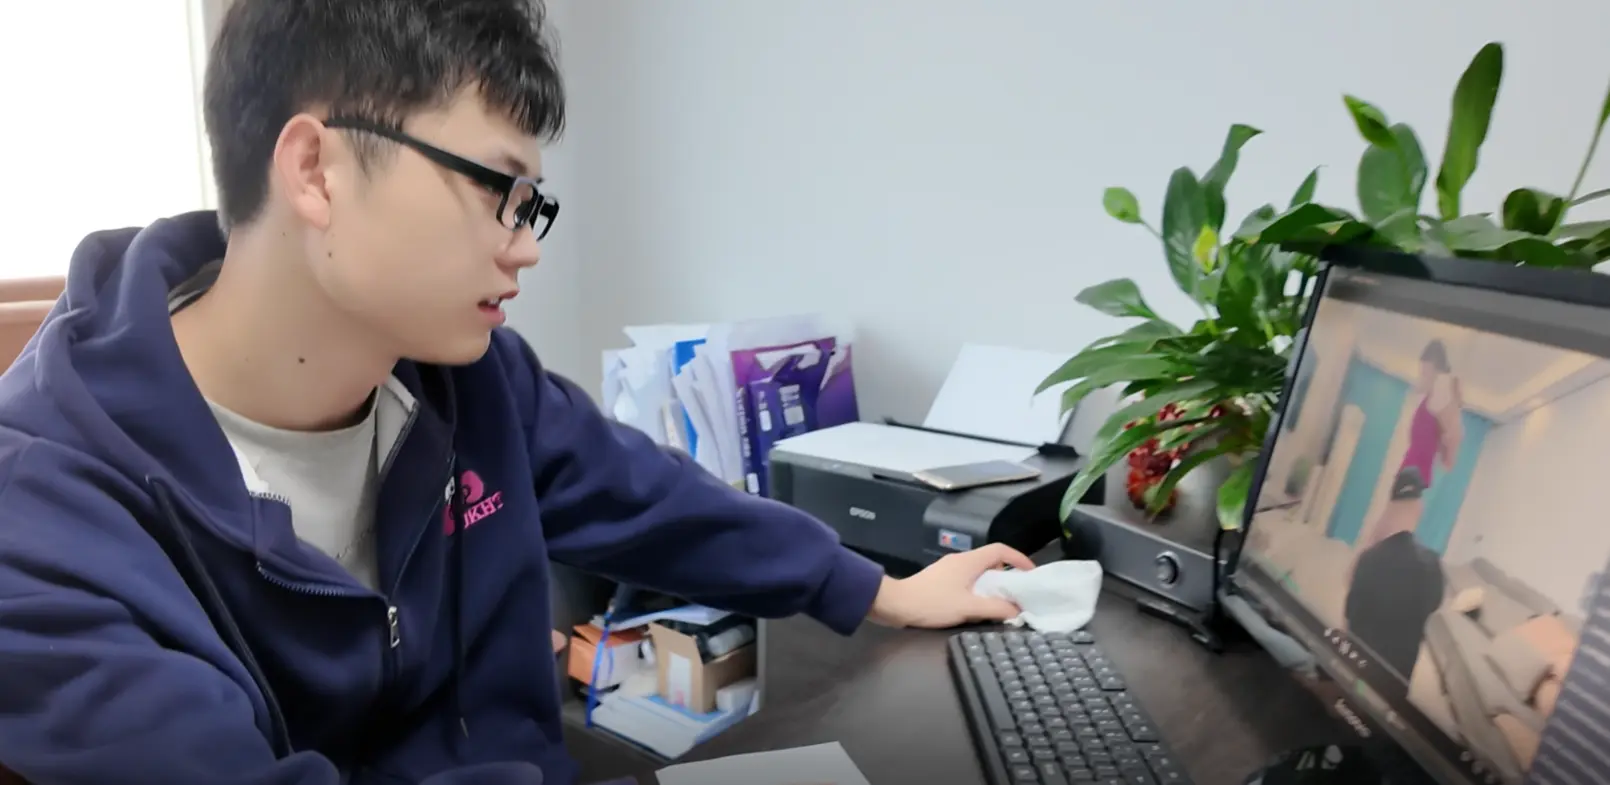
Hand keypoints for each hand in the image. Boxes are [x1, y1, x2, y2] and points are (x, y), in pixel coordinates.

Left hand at [866, 543, 1035, 628]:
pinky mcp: (941, 580)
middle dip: (1008, 574)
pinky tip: (980, 605)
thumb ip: (995, 608)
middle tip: (1020, 591)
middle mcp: (960, 561)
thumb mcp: (968, 608)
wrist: (895, 605)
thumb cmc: (931, 603)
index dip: (1019, 559)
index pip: (1001, 550)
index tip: (1031, 574)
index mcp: (969, 561)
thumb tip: (1017, 610)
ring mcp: (949, 570)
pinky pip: (968, 580)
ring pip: (979, 572)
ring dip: (993, 584)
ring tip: (1004, 601)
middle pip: (991, 560)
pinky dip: (979, 589)